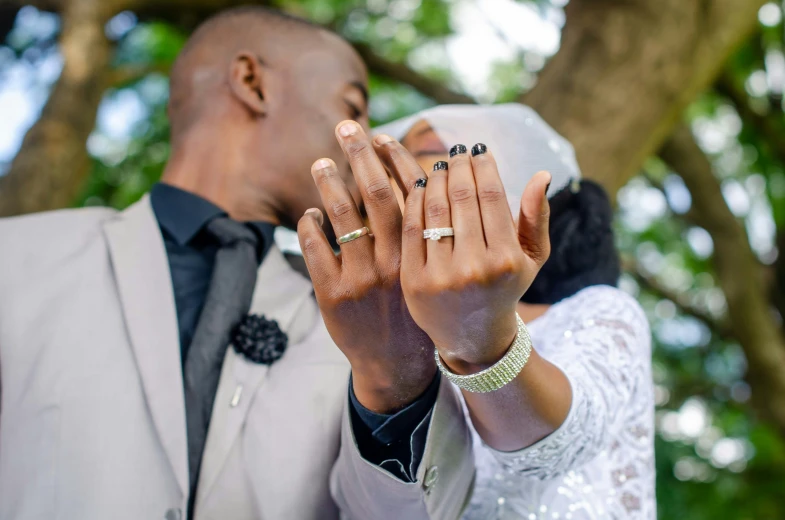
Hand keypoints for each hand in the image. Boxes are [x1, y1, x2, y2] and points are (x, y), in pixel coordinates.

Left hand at [296, 121, 434, 412]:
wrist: (398, 365)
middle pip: (373, 194)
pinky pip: (314, 249)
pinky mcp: (332, 295)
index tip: (381, 134)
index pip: (408, 192)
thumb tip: (414, 179)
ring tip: (321, 162)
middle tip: (346, 126)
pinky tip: (311, 214)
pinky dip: (309, 226)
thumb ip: (423, 229)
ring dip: (329, 183)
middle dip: (359, 154)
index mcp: (421, 252)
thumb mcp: (430, 272)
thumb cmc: (415, 309)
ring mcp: (360, 278)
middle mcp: (392, 261)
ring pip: (340, 217)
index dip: (393, 157)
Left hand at [392, 142, 550, 373]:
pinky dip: (414, 201)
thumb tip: (541, 173)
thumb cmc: (505, 289)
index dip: (483, 167)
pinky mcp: (413, 281)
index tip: (478, 151)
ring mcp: (441, 276)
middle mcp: (474, 268)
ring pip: (435, 210)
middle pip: (462, 198)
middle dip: (458, 168)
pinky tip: (418, 187)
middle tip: (455, 152)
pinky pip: (411, 229)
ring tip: (438, 167)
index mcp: (506, 260)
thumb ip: (536, 217)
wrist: (473, 338)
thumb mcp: (531, 259)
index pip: (491, 197)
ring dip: (434, 180)